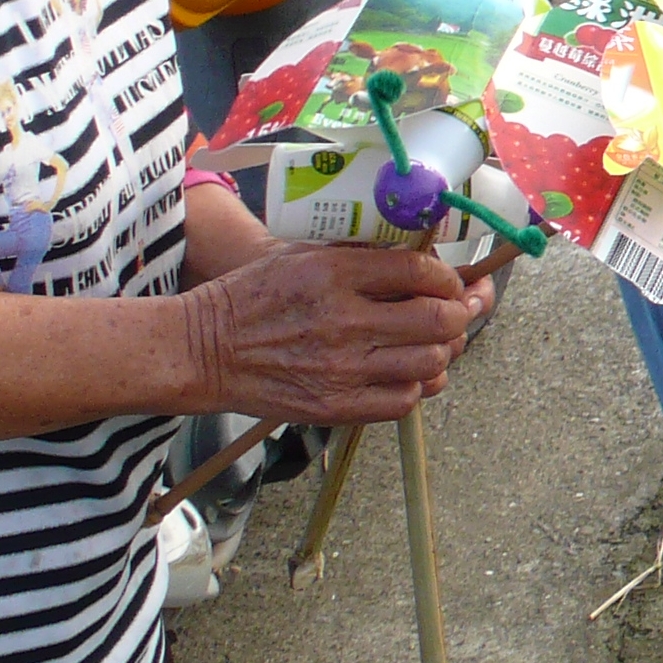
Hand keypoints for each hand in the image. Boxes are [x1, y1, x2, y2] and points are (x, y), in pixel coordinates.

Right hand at [180, 242, 489, 424]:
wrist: (204, 350)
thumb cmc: (254, 297)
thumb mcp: (304, 255)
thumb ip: (363, 256)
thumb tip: (425, 259)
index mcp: (334, 273)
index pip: (422, 271)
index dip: (449, 277)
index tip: (450, 281)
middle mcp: (343, 321)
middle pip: (438, 320)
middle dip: (458, 314)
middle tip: (455, 311)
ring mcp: (341, 368)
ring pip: (431, 363)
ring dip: (442, 351)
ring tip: (432, 342)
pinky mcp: (335, 407)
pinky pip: (404, 401)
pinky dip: (416, 386)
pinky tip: (405, 372)